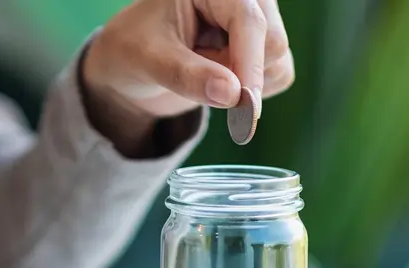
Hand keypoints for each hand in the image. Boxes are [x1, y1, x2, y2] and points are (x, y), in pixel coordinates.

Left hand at [81, 0, 293, 155]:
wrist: (131, 65)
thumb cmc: (133, 50)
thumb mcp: (149, 60)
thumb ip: (187, 76)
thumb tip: (234, 95)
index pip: (248, 21)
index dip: (249, 65)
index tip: (244, 104)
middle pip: (273, 43)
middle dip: (242, 76)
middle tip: (199, 86)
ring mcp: (256, 22)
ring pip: (277, 63)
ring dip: (242, 85)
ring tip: (200, 72)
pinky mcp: (260, 50)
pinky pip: (277, 77)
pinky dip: (249, 93)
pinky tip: (216, 82)